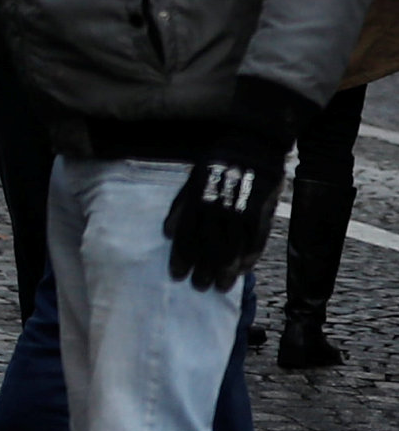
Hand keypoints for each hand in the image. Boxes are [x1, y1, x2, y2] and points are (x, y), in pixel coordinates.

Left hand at [165, 81, 308, 290]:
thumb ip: (180, 207)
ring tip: (220, 286)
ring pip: (232, 248)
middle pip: (208, 247)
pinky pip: (255, 242)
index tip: (177, 276)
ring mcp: (241, 210)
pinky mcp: (262, 211)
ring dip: (225, 271)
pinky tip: (242, 271)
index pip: (186, 236)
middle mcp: (218, 207)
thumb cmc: (218, 162)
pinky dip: (248, 259)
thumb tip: (168, 233)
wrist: (254, 143)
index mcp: (197, 199)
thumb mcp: (192, 179)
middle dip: (203, 270)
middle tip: (199, 287)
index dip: (181, 258)